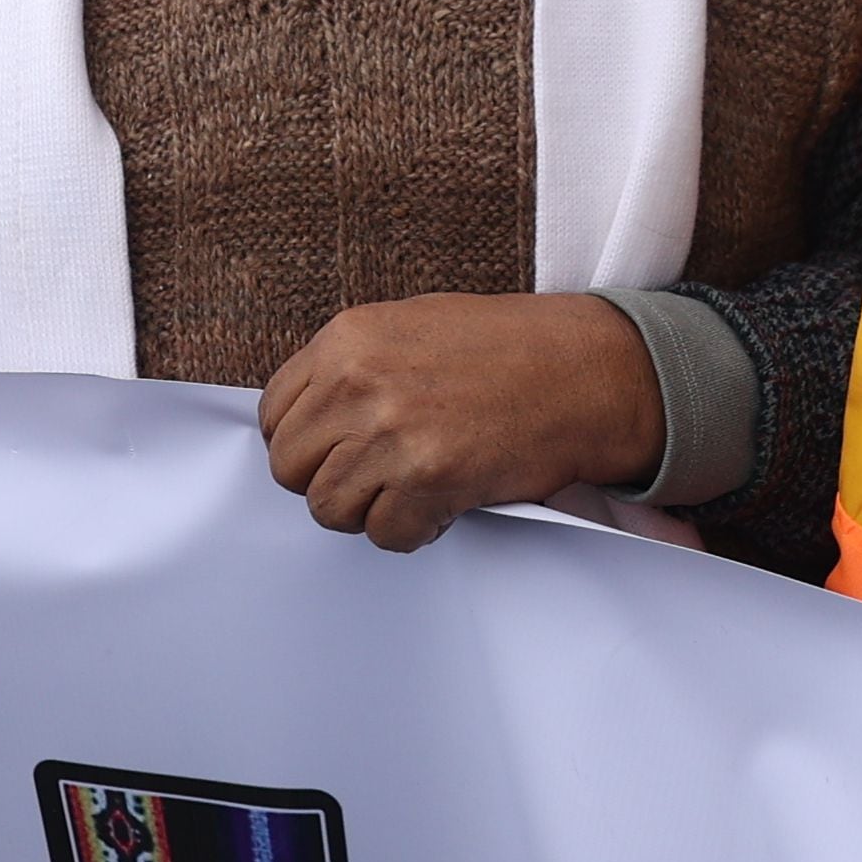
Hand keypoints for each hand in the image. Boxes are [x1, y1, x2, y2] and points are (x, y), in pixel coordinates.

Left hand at [257, 290, 665, 551]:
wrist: (587, 372)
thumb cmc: (511, 348)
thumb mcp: (414, 326)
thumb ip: (354, 367)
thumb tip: (313, 418)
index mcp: (348, 340)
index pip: (274, 414)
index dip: (303, 442)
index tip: (333, 452)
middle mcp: (358, 384)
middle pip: (290, 467)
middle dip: (327, 480)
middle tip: (373, 477)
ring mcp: (391, 433)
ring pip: (328, 508)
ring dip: (366, 511)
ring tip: (409, 491)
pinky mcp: (428, 480)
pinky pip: (383, 534)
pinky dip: (410, 531)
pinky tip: (441, 507)